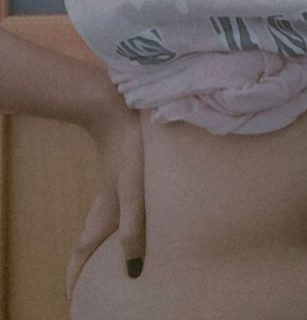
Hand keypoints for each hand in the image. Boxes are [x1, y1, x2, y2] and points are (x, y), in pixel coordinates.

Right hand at [65, 96, 145, 302]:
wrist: (118, 109)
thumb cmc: (129, 150)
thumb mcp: (133, 190)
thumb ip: (132, 227)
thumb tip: (131, 269)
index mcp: (103, 216)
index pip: (82, 253)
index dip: (75, 277)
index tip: (72, 298)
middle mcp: (102, 207)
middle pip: (87, 243)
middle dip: (85, 267)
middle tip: (87, 287)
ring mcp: (110, 191)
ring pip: (99, 227)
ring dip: (98, 247)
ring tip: (107, 262)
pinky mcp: (120, 176)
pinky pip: (111, 212)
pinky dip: (112, 227)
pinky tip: (126, 221)